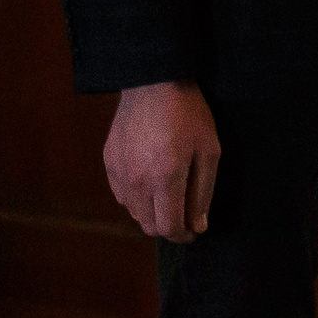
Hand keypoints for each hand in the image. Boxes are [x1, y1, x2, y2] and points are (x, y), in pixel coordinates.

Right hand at [104, 80, 220, 242]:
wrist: (153, 82)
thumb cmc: (188, 114)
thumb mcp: (209, 150)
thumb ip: (203, 192)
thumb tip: (198, 225)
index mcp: (164, 178)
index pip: (168, 226)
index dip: (182, 235)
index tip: (194, 231)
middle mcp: (136, 181)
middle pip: (148, 225)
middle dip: (168, 226)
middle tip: (185, 216)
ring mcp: (118, 172)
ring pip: (133, 212)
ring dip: (152, 213)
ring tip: (170, 197)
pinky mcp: (108, 163)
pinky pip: (121, 194)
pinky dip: (137, 198)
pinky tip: (151, 183)